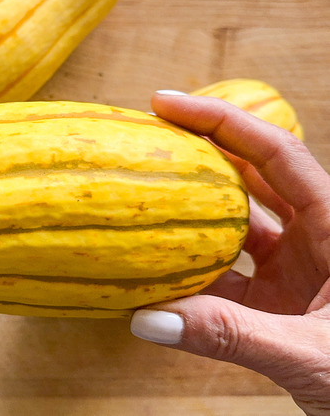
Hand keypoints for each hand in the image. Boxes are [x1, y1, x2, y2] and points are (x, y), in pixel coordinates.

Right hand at [130, 91, 329, 414]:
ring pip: (237, 225)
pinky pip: (229, 275)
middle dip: (202, 152)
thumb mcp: (311, 355)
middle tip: (149, 136)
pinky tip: (160, 275)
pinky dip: (194, 274)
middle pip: (253, 176)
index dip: (221, 123)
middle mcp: (319, 239)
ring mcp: (299, 270)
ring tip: (146, 197)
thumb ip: (231, 336)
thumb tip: (146, 320)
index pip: (276, 154)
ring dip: (194, 215)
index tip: (166, 103)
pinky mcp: (282, 302)